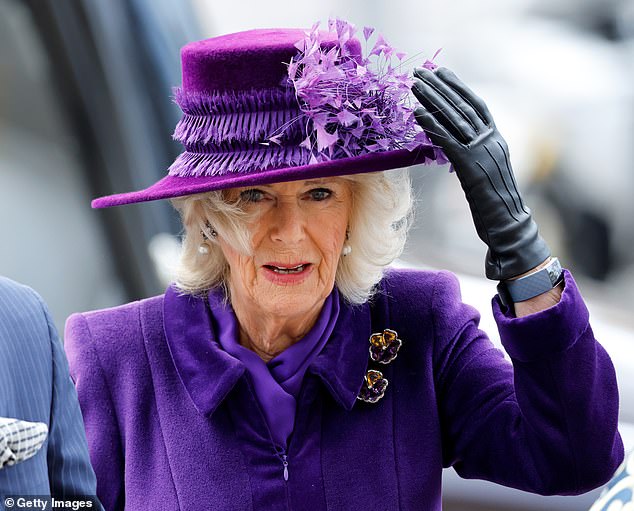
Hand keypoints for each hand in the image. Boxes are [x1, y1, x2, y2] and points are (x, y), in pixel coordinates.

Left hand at [411, 67, 549, 279]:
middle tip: (420, 71)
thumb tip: (452, 145)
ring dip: (433, 100)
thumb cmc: (494, 205)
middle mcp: (493, 141)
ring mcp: (484, 153)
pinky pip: (450, 141)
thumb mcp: (483, 173)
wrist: (509, 226)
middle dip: (440, 87)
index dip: (457, 87)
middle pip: (463, 106)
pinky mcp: (473, 167)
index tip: (439, 72)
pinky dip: (433, 125)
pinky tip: (418, 113)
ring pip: (455, 119)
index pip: (476, 106)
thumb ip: (472, 156)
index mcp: (497, 140)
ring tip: (415, 85)